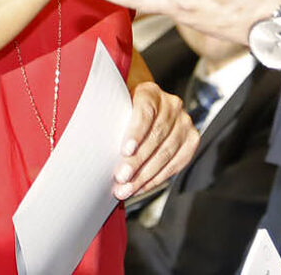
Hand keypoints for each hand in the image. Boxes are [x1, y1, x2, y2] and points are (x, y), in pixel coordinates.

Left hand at [112, 81, 197, 198]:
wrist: (144, 108)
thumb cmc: (124, 111)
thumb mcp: (116, 108)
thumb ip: (108, 119)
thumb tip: (88, 144)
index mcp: (150, 92)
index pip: (145, 111)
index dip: (136, 132)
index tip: (125, 150)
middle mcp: (171, 104)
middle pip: (156, 135)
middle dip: (138, 161)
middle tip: (121, 178)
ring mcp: (184, 122)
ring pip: (166, 152)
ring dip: (145, 175)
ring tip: (127, 188)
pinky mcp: (191, 140)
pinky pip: (176, 163)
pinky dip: (157, 178)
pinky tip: (142, 186)